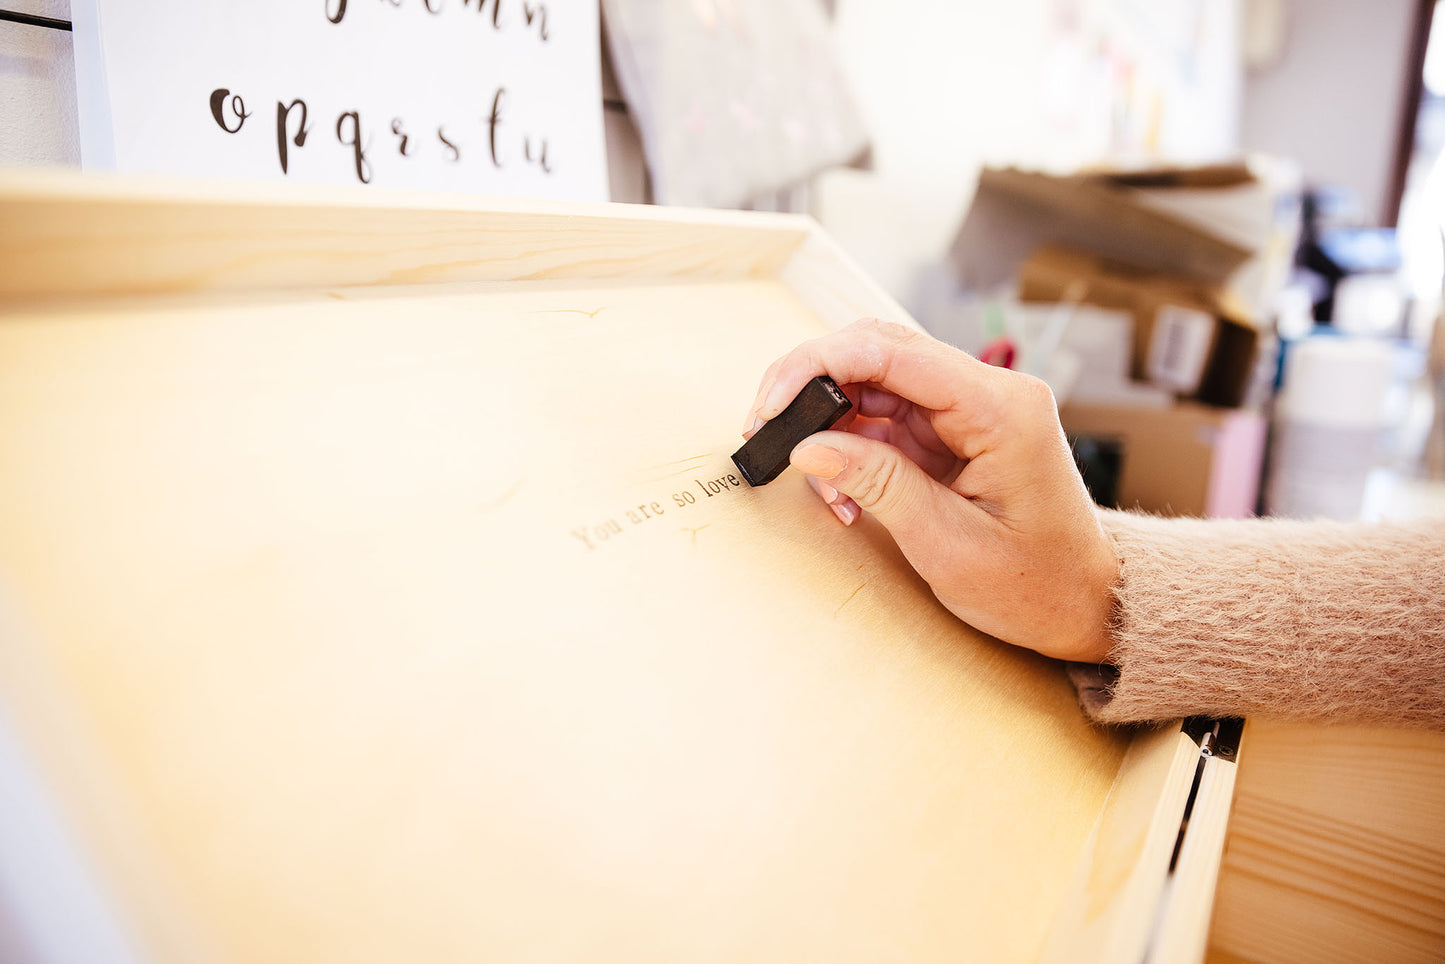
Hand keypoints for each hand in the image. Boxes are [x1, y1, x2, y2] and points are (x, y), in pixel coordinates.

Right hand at [743, 319, 1117, 663]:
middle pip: (878, 351)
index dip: (818, 365)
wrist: (1084, 603)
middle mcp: (988, 392)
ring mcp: (971, 407)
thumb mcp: (948, 544)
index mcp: (1000, 408)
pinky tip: (845, 491)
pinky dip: (852, 445)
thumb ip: (878, 484)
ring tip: (826, 490)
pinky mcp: (956, 428)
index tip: (771, 404)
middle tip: (765, 428)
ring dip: (830, 424)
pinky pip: (887, 415)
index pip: (893, 351)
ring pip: (874, 381)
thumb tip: (809, 444)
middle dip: (811, 384)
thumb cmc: (1035, 583)